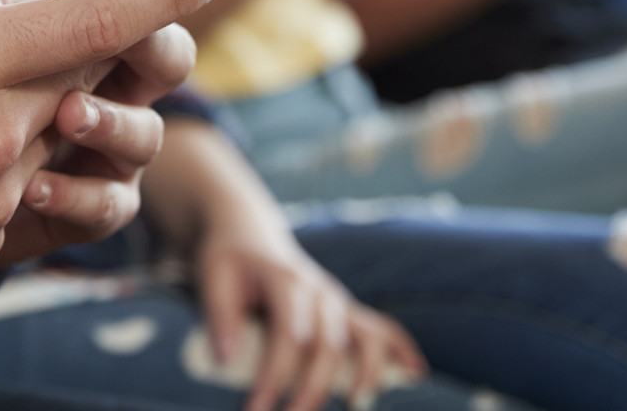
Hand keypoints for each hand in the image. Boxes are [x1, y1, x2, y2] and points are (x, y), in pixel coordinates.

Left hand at [197, 223, 427, 410]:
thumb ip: (219, 316)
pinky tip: (414, 372)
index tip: (256, 408)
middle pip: (327, 345)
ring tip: (355, 401)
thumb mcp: (212, 277)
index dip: (276, 375)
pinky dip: (401, 349)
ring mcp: (336, 300)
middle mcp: (319, 290)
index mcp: (286, 280)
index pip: (289, 334)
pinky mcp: (344, 310)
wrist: (247, 232)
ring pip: (363, 336)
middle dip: (311, 390)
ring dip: (366, 372)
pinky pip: (380, 327)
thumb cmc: (228, 259)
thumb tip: (226, 359)